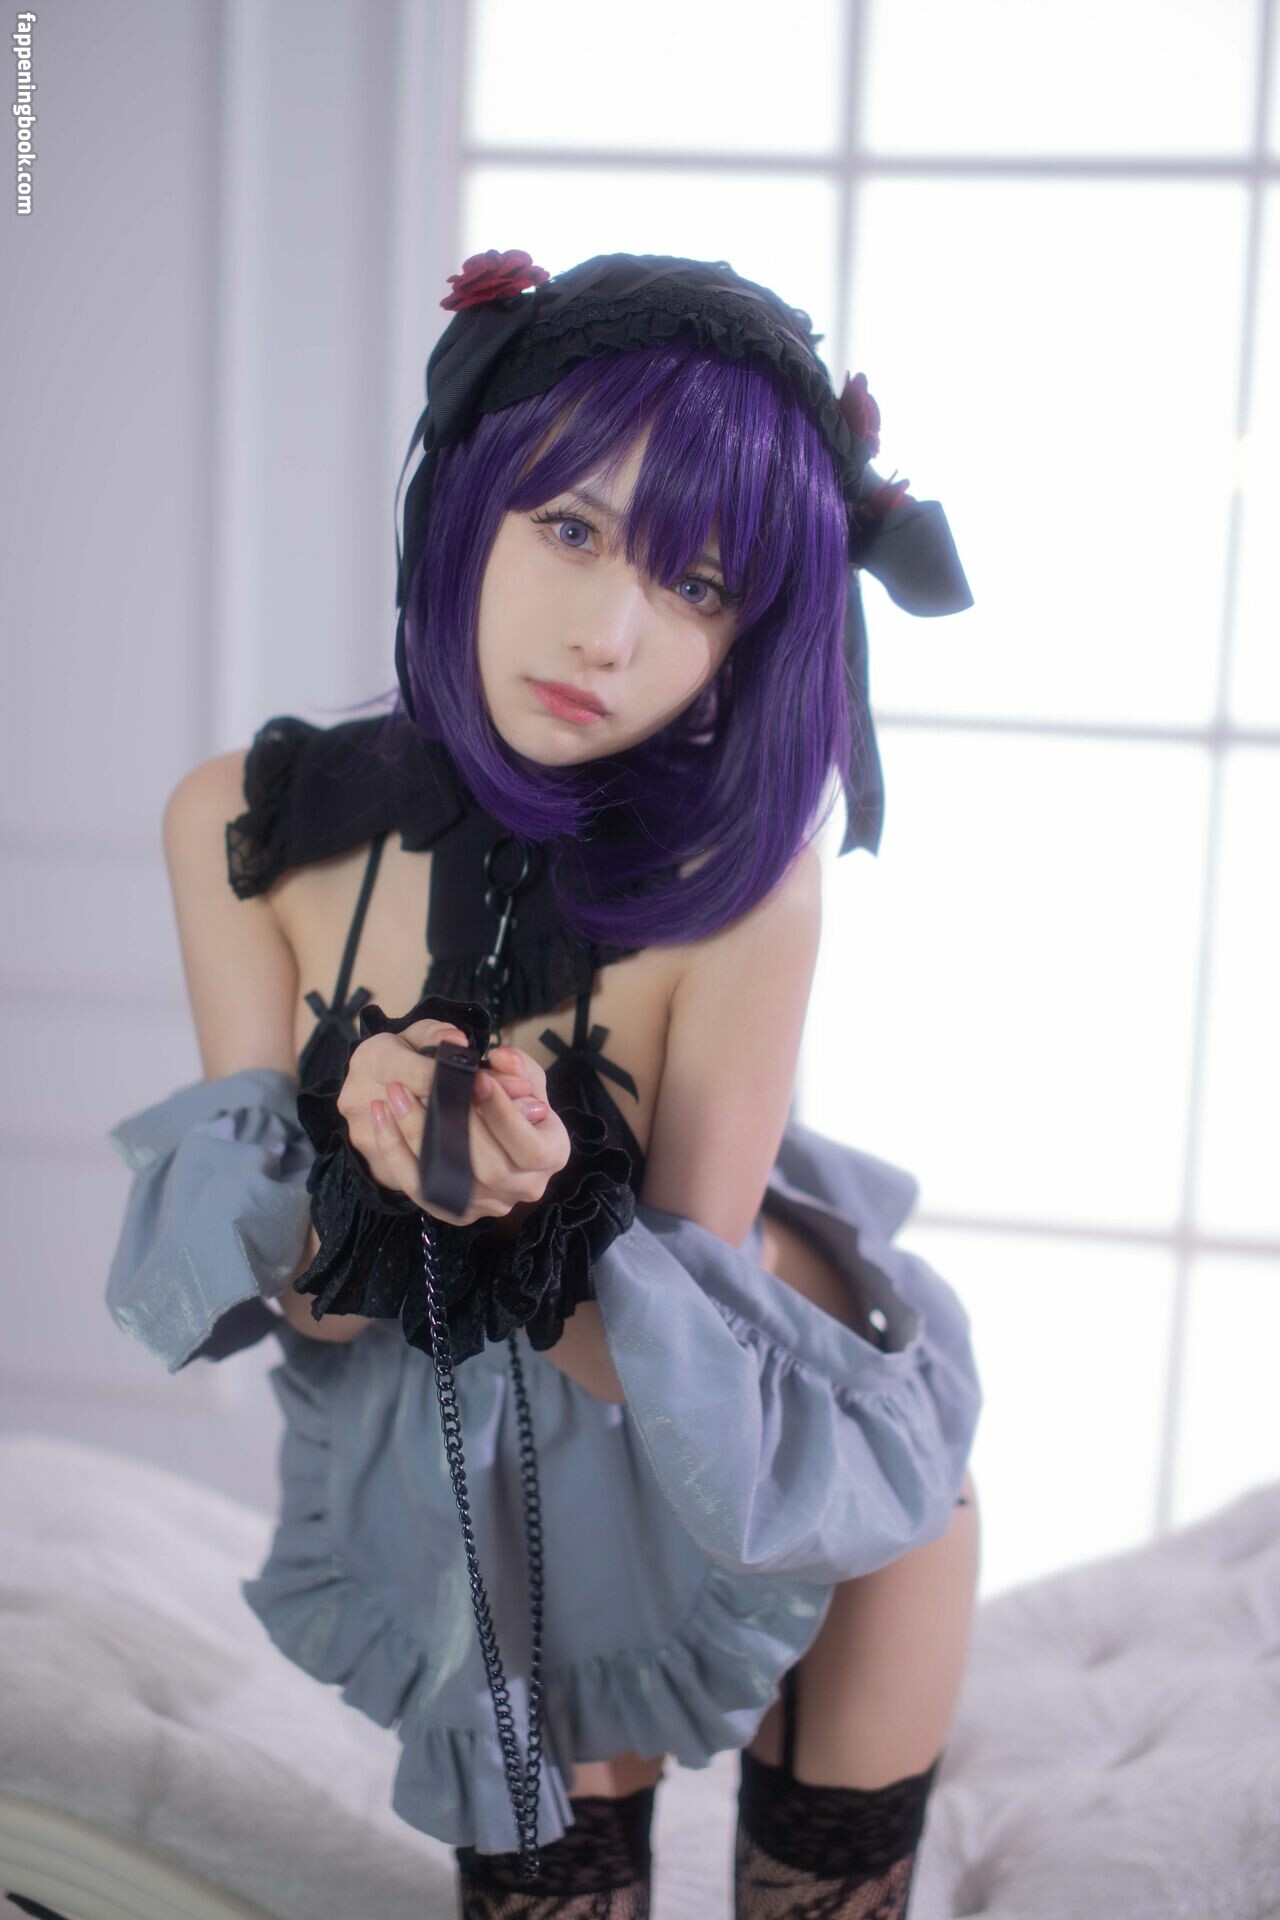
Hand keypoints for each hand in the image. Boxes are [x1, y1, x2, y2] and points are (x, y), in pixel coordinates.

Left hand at [338, 1018, 570, 1226]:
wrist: (493, 1129)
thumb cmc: (514, 1100)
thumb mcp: (525, 1078)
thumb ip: (519, 1066)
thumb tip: (502, 1059)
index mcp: (552, 1154)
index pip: (530, 1146)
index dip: (504, 1115)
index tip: (477, 1079)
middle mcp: (526, 1187)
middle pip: (490, 1167)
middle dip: (456, 1123)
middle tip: (424, 1083)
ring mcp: (490, 1205)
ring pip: (451, 1178)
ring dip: (418, 1134)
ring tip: (395, 1094)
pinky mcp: (455, 1210)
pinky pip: (420, 1187)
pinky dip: (396, 1152)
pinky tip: (382, 1117)